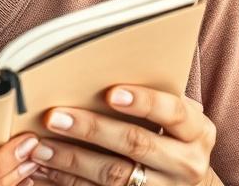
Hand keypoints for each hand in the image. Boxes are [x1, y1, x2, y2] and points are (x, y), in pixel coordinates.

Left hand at [28, 84, 218, 185]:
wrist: (191, 185)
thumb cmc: (174, 135)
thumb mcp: (176, 116)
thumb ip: (151, 92)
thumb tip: (97, 65)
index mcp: (198, 132)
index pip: (173, 112)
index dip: (143, 101)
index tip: (110, 92)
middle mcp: (187, 164)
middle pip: (136, 145)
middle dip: (92, 129)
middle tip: (55, 117)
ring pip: (113, 176)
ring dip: (72, 160)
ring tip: (40, 146)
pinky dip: (68, 182)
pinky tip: (45, 170)